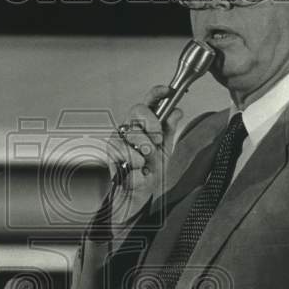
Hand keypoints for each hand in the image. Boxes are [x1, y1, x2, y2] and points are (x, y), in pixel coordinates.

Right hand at [106, 85, 182, 224]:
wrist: (138, 197)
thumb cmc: (150, 174)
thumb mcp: (166, 151)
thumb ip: (169, 130)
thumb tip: (177, 110)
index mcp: (144, 125)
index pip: (149, 102)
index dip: (158, 92)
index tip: (168, 91)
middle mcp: (130, 128)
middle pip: (138, 109)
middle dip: (152, 124)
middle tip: (157, 141)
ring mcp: (119, 138)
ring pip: (133, 131)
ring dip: (145, 150)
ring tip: (146, 162)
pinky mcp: (111, 151)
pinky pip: (125, 149)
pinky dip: (135, 162)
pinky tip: (136, 168)